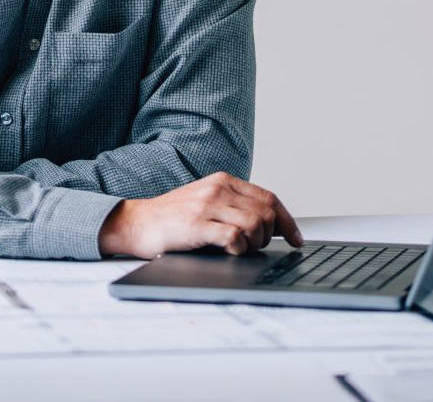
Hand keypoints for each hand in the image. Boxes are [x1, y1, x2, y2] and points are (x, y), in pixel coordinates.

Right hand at [98, 172, 302, 258]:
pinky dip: (239, 250)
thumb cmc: (172, 217)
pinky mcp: (197, 225)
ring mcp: (207, 206)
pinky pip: (235, 238)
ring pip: (255, 226)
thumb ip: (234, 206)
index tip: (296, 239)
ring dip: (254, 245)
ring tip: (238, 249)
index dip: (288, 221)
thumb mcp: (206, 201)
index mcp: (223, 181)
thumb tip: (270, 225)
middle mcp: (218, 189)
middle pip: (267, 214)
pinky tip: (227, 251)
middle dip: (270, 237)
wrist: (136, 223)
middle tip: (256, 247)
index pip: (270, 198)